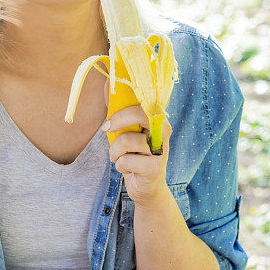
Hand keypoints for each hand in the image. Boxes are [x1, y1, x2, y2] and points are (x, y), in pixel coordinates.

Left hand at [104, 79, 172, 208]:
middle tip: (107, 130)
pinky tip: (128, 169)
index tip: (108, 121)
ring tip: (119, 157)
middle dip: (117, 122)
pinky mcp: (156, 166)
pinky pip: (126, 161)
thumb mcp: (125, 129)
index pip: (142, 101)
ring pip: (126, 141)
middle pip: (139, 114)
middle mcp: (164, 129)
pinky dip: (120, 166)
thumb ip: (117, 107)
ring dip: (115, 152)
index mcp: (158, 117)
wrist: (147, 187)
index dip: (122, 108)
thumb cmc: (134, 154)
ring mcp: (162, 148)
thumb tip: (106, 82)